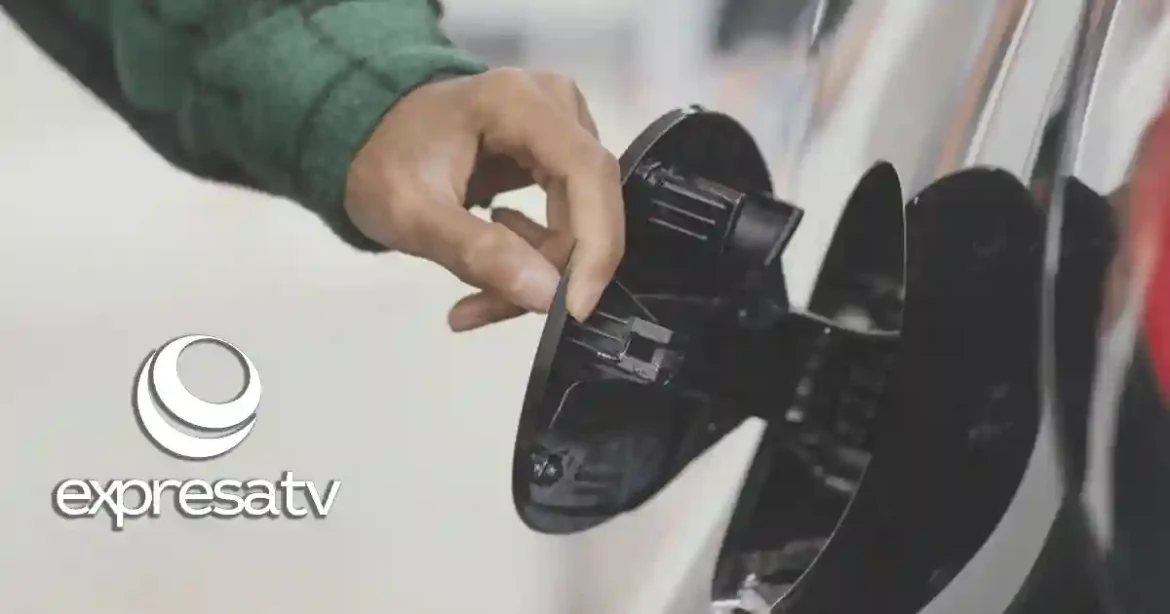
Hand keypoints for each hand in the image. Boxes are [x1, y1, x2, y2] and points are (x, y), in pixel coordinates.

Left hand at [344, 68, 624, 330]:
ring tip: (475, 304)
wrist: (368, 136)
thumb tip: (548, 296)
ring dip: (540, 273)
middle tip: (491, 311)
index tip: (574, 308)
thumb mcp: (411, 215)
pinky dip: (536, 260)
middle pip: (589, 200)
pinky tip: (489, 279)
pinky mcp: (559, 155)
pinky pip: (569, 218)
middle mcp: (558, 104)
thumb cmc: (381, 164)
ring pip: (583, 218)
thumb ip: (477, 251)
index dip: (594, 243)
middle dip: (553, 270)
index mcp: (519, 101)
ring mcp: (564, 126)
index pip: (587, 171)